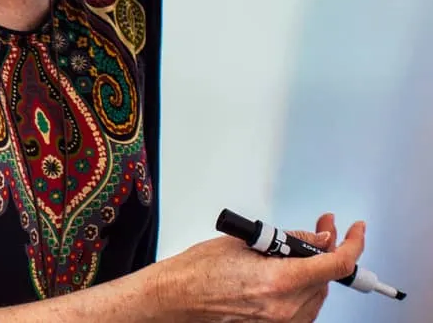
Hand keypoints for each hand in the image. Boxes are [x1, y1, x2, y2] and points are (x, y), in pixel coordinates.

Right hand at [147, 213, 364, 321]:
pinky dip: (305, 287)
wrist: (180, 297)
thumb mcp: (247, 241)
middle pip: (327, 278)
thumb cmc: (201, 268)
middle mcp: (285, 309)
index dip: (352, 244)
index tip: (355, 230)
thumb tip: (317, 236)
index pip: (334, 265)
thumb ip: (287, 240)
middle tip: (322, 226)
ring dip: (316, 269)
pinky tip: (292, 270)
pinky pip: (304, 308)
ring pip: (318, 293)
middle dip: (328, 251)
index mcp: (278, 282)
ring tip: (299, 247)